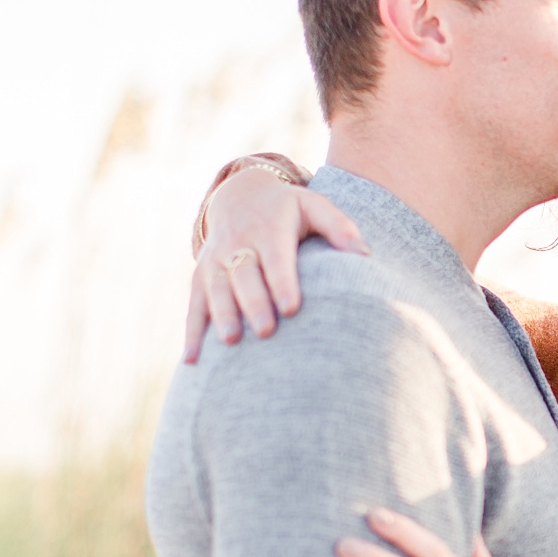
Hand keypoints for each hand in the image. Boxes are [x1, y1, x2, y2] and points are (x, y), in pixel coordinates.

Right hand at [185, 166, 369, 361]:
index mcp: (269, 230)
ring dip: (222, 315)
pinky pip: (195, 305)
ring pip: (216, 290)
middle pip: (244, 275)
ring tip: (231, 341)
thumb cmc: (288, 210)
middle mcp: (238, 245)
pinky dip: (192, 333)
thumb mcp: (314, 206)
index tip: (292, 308)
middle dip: (253, 303)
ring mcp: (215, 261)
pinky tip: (194, 361)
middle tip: (266, 331)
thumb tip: (364, 255)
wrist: (240, 195)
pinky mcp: (201, 277)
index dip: (282, 282)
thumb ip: (339, 227)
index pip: (276, 257)